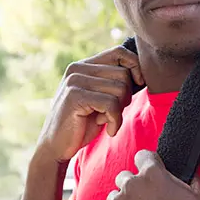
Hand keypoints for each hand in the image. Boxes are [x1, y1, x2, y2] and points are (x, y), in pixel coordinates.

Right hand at [37, 46, 143, 162]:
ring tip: (106, 120)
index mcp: (84, 65)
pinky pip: (111, 104)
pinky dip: (115, 120)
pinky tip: (108, 129)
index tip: (139, 84)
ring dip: (120, 111)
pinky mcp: (74, 96)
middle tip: (113, 112)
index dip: (135, 66)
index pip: (119, 52)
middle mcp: (77, 68)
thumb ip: (114, 82)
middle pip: (123, 74)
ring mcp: (74, 81)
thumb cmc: (84, 124)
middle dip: (126, 96)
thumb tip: (142, 74)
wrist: (56, 148)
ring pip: (120, 89)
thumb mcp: (101, 98)